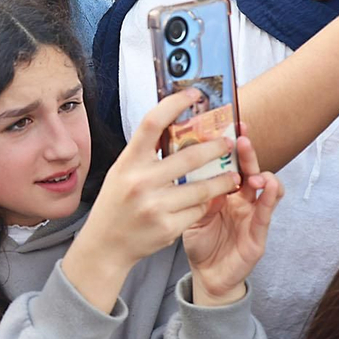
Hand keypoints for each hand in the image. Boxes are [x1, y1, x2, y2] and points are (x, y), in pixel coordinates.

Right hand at [63, 88, 243, 310]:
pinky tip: (211, 200)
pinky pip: (197, 210)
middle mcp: (140, 181)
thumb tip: (176, 127)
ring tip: (233, 174)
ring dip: (222, 179)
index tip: (193, 94)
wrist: (105, 245)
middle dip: (214, 147)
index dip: (174, 104)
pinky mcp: (167, 227)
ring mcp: (154, 206)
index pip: (152, 123)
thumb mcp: (122, 172)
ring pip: (201, 187)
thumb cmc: (117, 203)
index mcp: (128, 162)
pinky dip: (206, 204)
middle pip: (188, 156)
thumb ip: (145, 153)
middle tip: (228, 143)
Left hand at [183, 124, 282, 305]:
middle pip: (249, 171)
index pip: (231, 164)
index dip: (230, 146)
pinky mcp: (258, 236)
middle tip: (242, 138)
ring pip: (265, 190)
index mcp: (226, 191)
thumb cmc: (201, 240)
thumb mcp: (193, 212)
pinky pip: (266, 215)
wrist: (206, 274)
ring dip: (263, 175)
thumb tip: (186, 161)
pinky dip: (269, 200)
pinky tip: (269, 188)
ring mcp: (253, 216)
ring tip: (256, 168)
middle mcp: (242, 200)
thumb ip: (195, 191)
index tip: (226, 125)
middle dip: (248, 154)